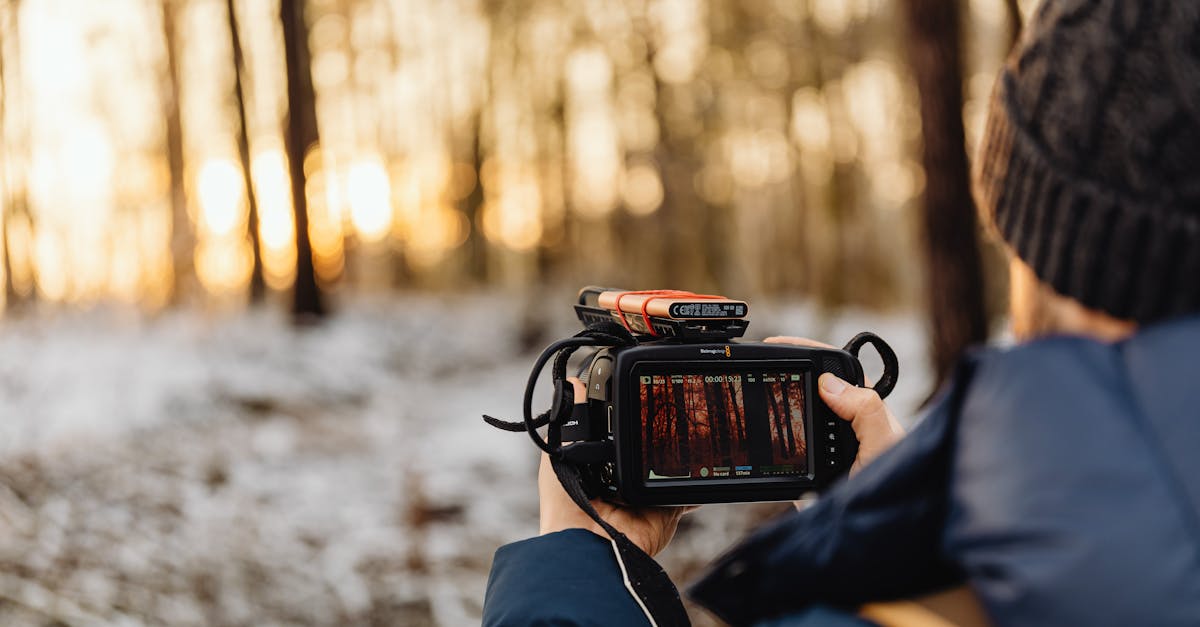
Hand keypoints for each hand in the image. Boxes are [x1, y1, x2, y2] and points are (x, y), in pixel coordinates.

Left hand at [538, 378, 694, 556]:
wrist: (589, 548)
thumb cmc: (565, 507)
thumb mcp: (558, 458)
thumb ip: (568, 422)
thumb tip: (571, 383)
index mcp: (598, 465)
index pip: (616, 432)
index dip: (626, 416)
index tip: (637, 393)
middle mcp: (623, 478)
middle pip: (646, 447)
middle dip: (657, 433)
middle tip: (669, 407)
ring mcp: (647, 493)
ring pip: (670, 466)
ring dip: (679, 453)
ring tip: (687, 429)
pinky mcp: (667, 509)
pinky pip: (688, 492)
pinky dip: (698, 482)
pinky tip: (705, 465)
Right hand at [764, 336, 904, 474]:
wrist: (875, 537)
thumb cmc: (895, 488)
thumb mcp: (884, 445)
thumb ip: (866, 411)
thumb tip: (830, 383)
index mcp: (865, 411)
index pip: (837, 370)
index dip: (810, 352)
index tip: (780, 344)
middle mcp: (842, 426)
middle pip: (809, 389)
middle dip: (784, 374)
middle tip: (757, 362)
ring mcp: (821, 449)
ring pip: (792, 417)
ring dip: (772, 405)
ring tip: (750, 388)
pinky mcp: (803, 473)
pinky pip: (780, 448)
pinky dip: (764, 437)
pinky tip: (753, 429)